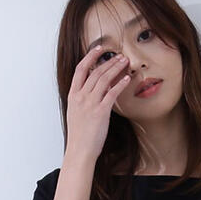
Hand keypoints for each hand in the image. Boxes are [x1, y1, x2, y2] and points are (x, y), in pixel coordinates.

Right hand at [66, 45, 131, 162]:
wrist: (80, 150)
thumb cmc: (79, 135)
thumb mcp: (76, 113)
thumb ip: (84, 100)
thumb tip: (96, 90)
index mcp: (73, 95)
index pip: (80, 69)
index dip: (90, 57)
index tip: (99, 49)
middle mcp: (81, 96)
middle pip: (95, 72)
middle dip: (108, 61)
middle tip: (119, 56)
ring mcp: (90, 103)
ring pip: (104, 79)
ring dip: (115, 68)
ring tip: (125, 62)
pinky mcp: (101, 111)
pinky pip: (112, 93)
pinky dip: (120, 84)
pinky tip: (127, 78)